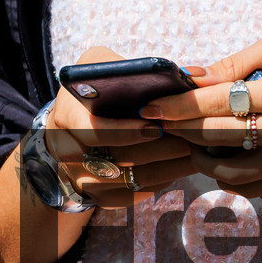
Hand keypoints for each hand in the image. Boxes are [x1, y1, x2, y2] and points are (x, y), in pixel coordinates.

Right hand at [41, 46, 195, 205]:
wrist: (68, 127)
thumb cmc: (90, 92)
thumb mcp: (96, 65)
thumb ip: (123, 66)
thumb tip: (177, 74)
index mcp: (66, 117)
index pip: (95, 131)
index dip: (127, 131)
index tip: (158, 126)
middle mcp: (68, 152)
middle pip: (119, 159)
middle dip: (159, 149)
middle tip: (190, 137)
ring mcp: (81, 179)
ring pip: (131, 179)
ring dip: (168, 167)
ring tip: (195, 150)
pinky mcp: (96, 196)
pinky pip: (133, 195)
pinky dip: (160, 182)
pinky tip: (181, 166)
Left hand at [137, 34, 261, 191]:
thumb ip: (237, 64)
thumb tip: (193, 78)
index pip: (216, 103)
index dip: (177, 107)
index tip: (149, 107)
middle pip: (215, 138)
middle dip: (179, 131)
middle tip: (158, 123)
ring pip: (228, 172)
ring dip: (199, 158)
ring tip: (190, 142)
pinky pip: (250, 188)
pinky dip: (226, 177)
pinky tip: (217, 159)